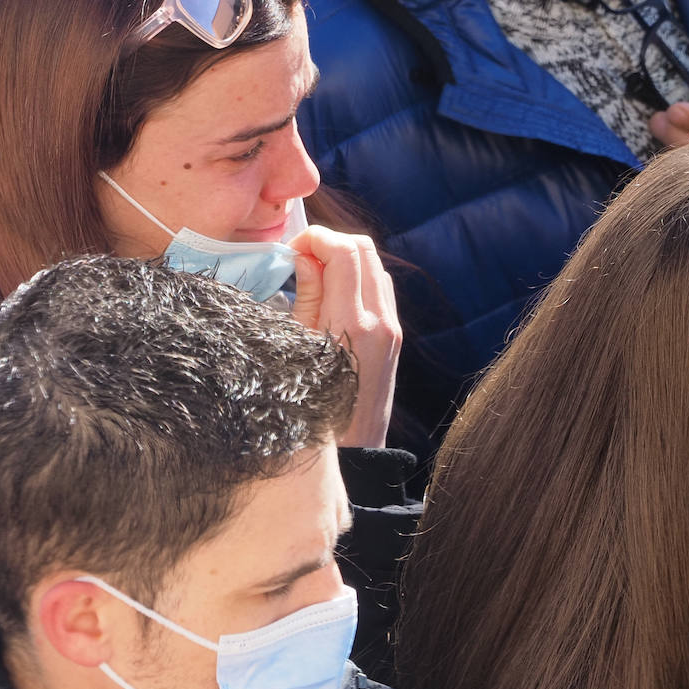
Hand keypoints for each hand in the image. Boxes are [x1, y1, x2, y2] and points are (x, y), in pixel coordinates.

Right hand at [289, 226, 401, 448]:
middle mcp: (379, 321)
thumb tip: (305, 257)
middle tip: (303, 258)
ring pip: (375, 265)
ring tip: (316, 274)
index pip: (343, 251)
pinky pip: (381, 288)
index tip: (292, 251)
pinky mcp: (396, 335)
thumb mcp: (297, 348)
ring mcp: (392, 327)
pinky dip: (359, 277)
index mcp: (351, 323)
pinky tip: (336, 293)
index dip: (315, 239)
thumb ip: (307, 296)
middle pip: (364, 248)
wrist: (353, 449)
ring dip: (346, 258)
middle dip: (331, 242)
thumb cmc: (312, 405)